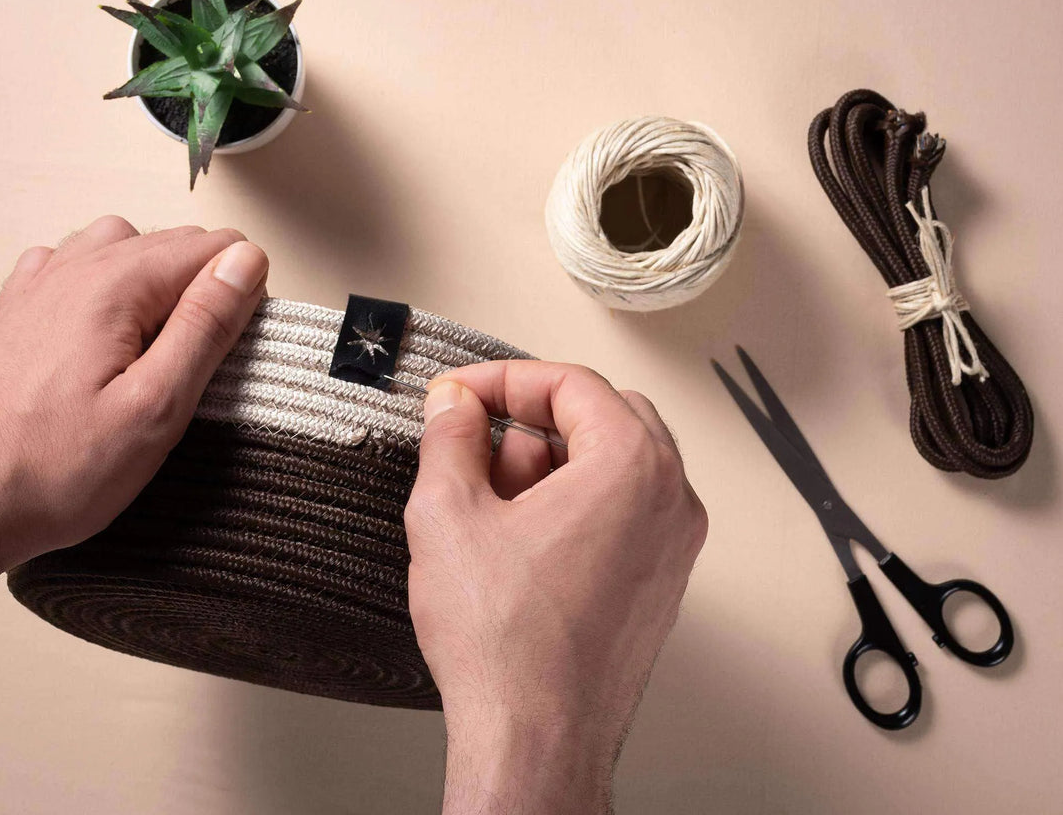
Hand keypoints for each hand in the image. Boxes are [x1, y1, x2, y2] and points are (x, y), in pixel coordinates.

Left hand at [0, 216, 268, 591]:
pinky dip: (108, 284)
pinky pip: (79, 263)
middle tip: (200, 363)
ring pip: (129, 244)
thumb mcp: (156, 407)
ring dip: (158, 281)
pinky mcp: (23, 308)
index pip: (214, 248)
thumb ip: (205, 326)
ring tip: (159, 345)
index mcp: (116, 287)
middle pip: (175, 242)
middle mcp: (75, 270)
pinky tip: (111, 329)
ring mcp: (43, 284)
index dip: (241, 294)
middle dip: (204, 290)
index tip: (233, 346)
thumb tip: (244, 264)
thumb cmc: (55, 468)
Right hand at [404, 361, 706, 813]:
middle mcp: (671, 501)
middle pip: (602, 416)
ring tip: (491, 503)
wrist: (537, 741)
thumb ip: (449, 438)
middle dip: (533, 419)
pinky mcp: (659, 582)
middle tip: (477, 437)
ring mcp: (672, 545)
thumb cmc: (507, 647)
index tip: (460, 394)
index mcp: (634, 468)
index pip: (572, 384)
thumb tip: (453, 406)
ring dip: (550, 463)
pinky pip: (621, 512)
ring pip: (612, 465)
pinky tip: (518, 540)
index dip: (504, 380)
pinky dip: (572, 504)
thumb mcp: (449, 515)